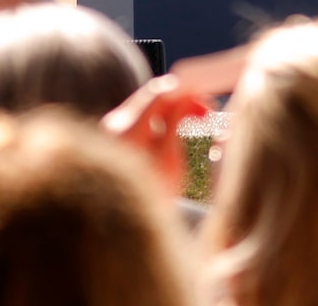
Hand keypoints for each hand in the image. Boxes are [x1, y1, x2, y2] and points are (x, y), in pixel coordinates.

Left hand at [104, 75, 207, 191]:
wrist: (121, 224)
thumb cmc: (151, 197)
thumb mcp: (170, 161)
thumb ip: (176, 123)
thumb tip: (188, 94)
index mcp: (129, 132)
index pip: (160, 95)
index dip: (187, 93)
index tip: (208, 103)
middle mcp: (114, 124)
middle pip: (152, 95)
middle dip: (182, 98)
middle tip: (207, 112)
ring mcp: (109, 128)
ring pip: (147, 103)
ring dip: (172, 107)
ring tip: (197, 120)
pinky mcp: (111, 135)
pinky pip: (140, 114)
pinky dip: (160, 115)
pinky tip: (178, 126)